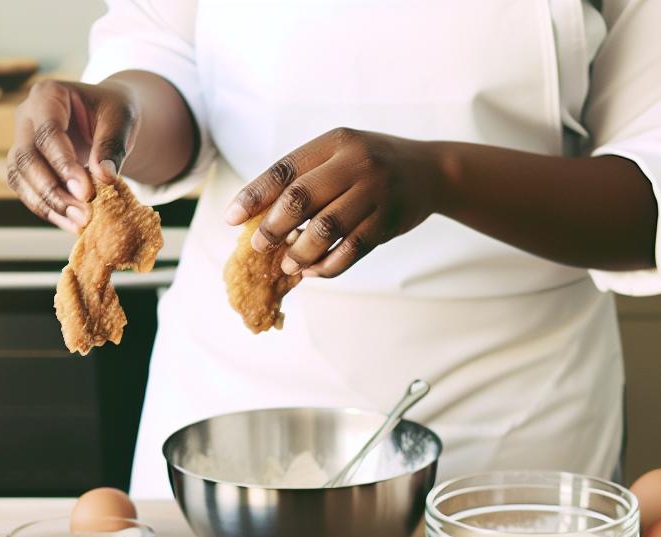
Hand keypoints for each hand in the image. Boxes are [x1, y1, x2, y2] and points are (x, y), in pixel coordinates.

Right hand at [6, 79, 137, 232]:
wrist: (104, 116)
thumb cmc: (113, 111)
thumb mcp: (121, 119)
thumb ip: (112, 145)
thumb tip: (104, 178)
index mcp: (47, 94)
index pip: (48, 133)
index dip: (64, 165)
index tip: (86, 193)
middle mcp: (26, 116)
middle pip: (27, 158)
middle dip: (54, 191)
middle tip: (84, 215)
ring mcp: (20, 141)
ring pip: (20, 177)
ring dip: (48, 204)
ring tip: (79, 223)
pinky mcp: (24, 165)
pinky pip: (26, 190)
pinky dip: (47, 209)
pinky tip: (70, 223)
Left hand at [225, 128, 441, 278]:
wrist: (430, 172)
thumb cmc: (372, 164)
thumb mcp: (341, 153)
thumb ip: (306, 175)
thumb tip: (259, 213)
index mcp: (334, 142)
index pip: (284, 170)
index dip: (254, 196)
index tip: (231, 218)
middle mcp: (355, 163)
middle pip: (301, 199)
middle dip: (273, 228)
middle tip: (260, 247)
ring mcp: (374, 192)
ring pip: (325, 230)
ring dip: (300, 252)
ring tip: (288, 265)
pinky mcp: (388, 221)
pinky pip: (351, 250)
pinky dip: (328, 265)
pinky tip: (314, 270)